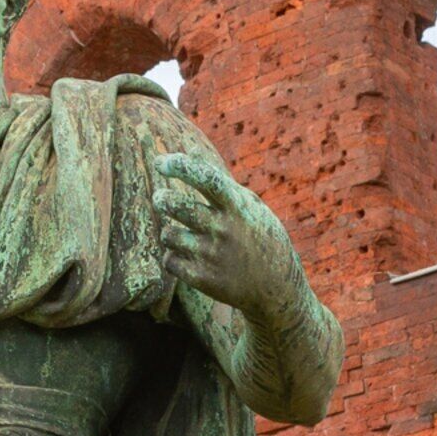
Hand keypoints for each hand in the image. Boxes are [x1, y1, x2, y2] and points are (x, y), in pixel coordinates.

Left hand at [153, 152, 299, 316]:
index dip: (180, 166)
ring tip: (183, 233)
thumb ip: (216, 179)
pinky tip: (188, 256)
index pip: (206, 178)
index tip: (160, 162)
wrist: (275, 285)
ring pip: (169, 234)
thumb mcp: (247, 205)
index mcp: (237, 206)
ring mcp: (213, 255)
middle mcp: (224, 229)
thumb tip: (188, 149)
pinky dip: (174, 256)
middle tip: (161, 198)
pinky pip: (169, 260)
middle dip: (162, 199)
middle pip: (176, 206)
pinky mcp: (203, 278)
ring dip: (170, 231)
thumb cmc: (257, 235)